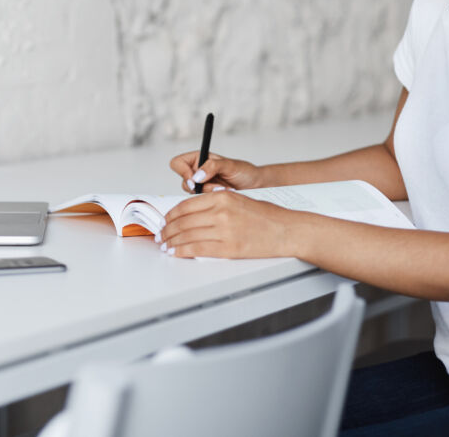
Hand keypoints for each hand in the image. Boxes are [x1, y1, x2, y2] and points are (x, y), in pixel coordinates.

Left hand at [159, 190, 295, 258]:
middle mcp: (221, 211)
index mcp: (222, 197)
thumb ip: (217, 203)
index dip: (171, 215)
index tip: (165, 221)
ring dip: (172, 242)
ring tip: (166, 246)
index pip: (186, 205)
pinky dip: (182, 251)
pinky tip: (176, 252)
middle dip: (167, 230)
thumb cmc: (268, 217)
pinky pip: (196, 249)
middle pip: (183, 221)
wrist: (287, 230)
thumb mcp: (240, 200)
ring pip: (187, 235)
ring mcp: (224, 230)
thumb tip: (194, 213)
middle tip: (161, 235)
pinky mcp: (228, 248)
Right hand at [168, 151, 264, 192]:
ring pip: (192, 194)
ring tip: (223, 189)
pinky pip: (201, 202)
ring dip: (207, 193)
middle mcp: (198, 172)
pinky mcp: (207, 198)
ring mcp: (202, 186)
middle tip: (215, 186)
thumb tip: (197, 175)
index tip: (195, 179)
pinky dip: (211, 200)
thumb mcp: (230, 165)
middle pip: (184, 181)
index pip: (178, 163)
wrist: (255, 186)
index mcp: (199, 159)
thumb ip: (213, 166)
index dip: (183, 171)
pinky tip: (223, 195)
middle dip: (199, 186)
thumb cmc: (244, 171)